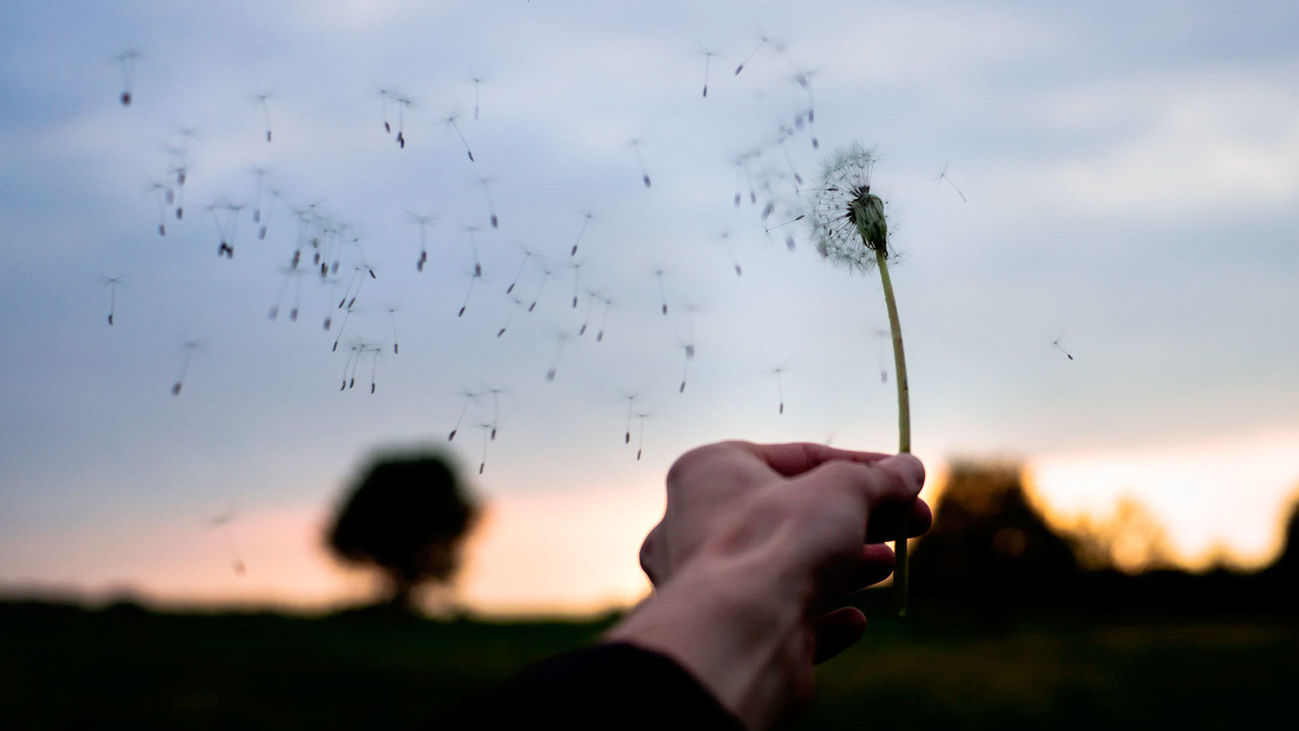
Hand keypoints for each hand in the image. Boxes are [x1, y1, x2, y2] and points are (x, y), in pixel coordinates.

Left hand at [610, 441, 930, 728]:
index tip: (908, 478)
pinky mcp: (729, 634)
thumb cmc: (780, 541)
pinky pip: (780, 619)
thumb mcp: (844, 490)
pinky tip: (854, 621)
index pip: (798, 458)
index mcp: (711, 471)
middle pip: (797, 514)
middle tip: (915, 522)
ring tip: (889, 565)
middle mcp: (698, 523)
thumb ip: (878, 478)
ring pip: (788, 567)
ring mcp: (710, 583)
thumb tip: (909, 468)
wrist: (739, 636)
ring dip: (845, 566)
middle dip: (862, 518)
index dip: (862, 467)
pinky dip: (821, 618)